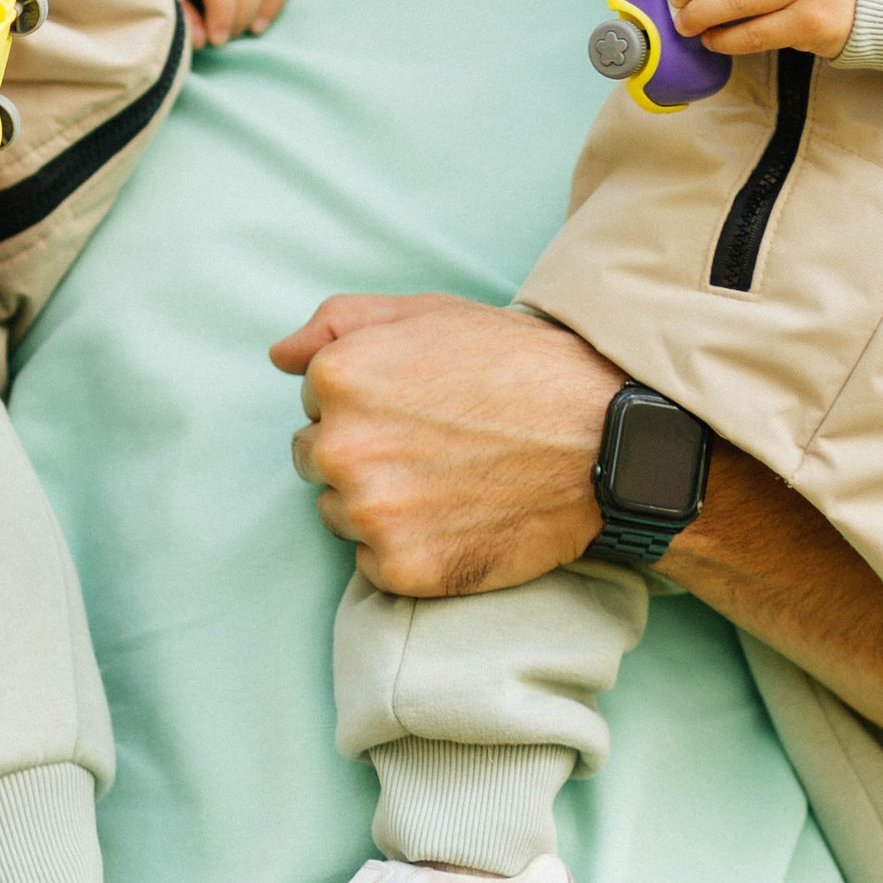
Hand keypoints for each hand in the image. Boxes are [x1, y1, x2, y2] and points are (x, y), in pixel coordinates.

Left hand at [268, 291, 621, 596]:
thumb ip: (339, 323)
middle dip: (364, 453)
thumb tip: (279, 355)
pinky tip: (455, 520)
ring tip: (450, 481)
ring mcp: (370, 512)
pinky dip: (405, 550)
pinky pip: (372, 563)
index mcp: (338, 377)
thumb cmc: (519, 368)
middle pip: (317, 461)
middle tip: (436, 446)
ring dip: (380, 504)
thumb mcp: (429, 314)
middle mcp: (340, 446)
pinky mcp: (400, 568)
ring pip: (340, 514)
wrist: (603, 442)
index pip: (315, 402)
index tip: (421, 405)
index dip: (371, 402)